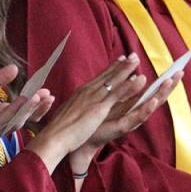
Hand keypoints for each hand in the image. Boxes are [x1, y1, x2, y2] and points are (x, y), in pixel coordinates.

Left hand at [0, 64, 43, 167]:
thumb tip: (15, 68)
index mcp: (1, 113)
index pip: (23, 108)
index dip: (36, 101)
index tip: (47, 89)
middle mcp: (1, 123)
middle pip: (25, 116)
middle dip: (38, 106)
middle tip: (49, 94)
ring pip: (17, 119)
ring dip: (29, 108)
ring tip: (39, 97)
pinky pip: (2, 121)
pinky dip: (13, 111)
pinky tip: (21, 101)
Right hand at [30, 56, 148, 172]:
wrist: (54, 136)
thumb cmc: (58, 129)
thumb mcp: (66, 112)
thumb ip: (74, 106)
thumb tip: (74, 105)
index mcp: (80, 93)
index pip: (98, 78)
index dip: (110, 69)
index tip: (119, 60)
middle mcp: (87, 91)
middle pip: (107, 75)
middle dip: (120, 64)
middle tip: (132, 55)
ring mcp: (93, 98)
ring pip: (113, 80)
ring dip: (126, 69)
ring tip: (136, 59)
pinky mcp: (99, 108)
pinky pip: (115, 94)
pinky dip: (126, 85)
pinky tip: (136, 79)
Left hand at [82, 54, 180, 150]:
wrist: (85, 134)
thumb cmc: (98, 116)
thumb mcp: (112, 95)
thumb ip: (122, 81)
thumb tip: (128, 62)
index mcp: (134, 104)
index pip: (154, 90)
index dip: (165, 80)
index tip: (178, 68)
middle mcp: (135, 111)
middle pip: (157, 97)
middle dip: (169, 85)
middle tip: (180, 72)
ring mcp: (131, 119)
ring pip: (151, 105)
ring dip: (161, 93)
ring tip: (170, 81)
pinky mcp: (123, 126)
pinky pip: (137, 117)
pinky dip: (146, 108)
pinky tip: (154, 100)